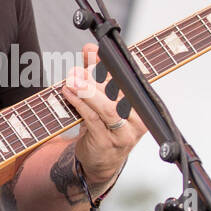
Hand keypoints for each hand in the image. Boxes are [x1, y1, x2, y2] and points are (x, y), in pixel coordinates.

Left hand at [59, 43, 147, 189]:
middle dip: (96, 77)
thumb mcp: (103, 99)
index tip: (94, 51)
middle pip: (118, 92)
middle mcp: (138, 119)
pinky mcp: (107, 142)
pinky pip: (93, 119)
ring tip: (72, 80)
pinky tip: (68, 94)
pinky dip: (79, 104)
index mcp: (142, 105)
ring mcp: (124, 133)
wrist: (100, 162)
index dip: (111, 64)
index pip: (128, 80)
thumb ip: (98, 73)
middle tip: (79, 68)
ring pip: (107, 108)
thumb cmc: (104, 127)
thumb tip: (90, 48)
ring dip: (87, 91)